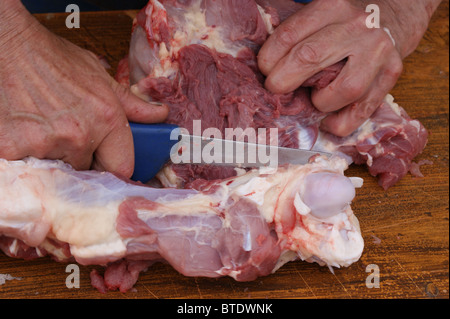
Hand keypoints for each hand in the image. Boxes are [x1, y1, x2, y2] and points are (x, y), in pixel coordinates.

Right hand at [0, 4, 168, 176]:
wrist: (9, 47)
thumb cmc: (54, 61)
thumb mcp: (100, 78)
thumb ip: (132, 104)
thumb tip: (160, 114)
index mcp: (106, 119)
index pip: (122, 168)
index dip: (114, 168)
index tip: (107, 165)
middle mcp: (79, 135)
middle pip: (87, 170)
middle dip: (81, 157)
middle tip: (67, 134)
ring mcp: (46, 144)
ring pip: (58, 169)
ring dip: (54, 156)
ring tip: (46, 128)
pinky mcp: (14, 149)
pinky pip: (30, 166)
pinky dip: (28, 155)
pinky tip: (27, 132)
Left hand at [258, 0, 437, 136]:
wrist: (390, 16)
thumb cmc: (343, 23)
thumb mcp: (318, 16)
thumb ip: (294, 37)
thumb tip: (262, 69)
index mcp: (330, 7)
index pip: (289, 36)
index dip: (269, 60)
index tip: (265, 71)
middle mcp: (356, 26)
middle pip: (310, 58)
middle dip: (284, 81)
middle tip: (277, 89)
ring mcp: (378, 51)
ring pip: (345, 89)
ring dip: (321, 102)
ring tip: (315, 98)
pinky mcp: (391, 73)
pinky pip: (362, 111)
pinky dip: (340, 123)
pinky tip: (329, 119)